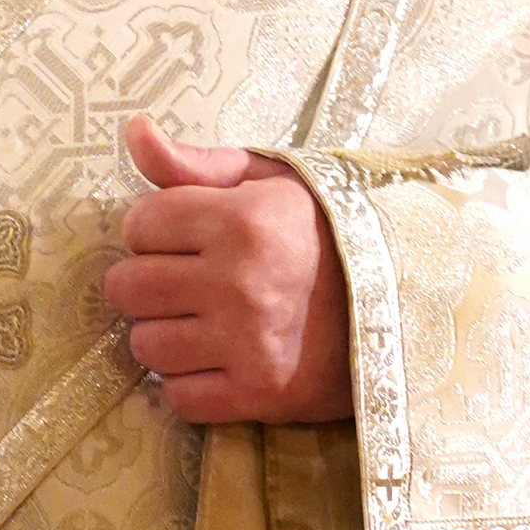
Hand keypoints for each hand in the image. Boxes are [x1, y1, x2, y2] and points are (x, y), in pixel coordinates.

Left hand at [104, 117, 354, 425]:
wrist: (401, 299)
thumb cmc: (321, 231)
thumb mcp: (265, 181)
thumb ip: (194, 162)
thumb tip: (134, 130)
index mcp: (241, 220)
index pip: (138, 225)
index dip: (152, 228)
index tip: (180, 236)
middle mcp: (240, 283)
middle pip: (128, 288)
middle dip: (145, 281)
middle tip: (182, 281)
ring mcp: (250, 344)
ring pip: (146, 347)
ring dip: (162, 335)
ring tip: (197, 322)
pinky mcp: (261, 395)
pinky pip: (179, 399)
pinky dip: (186, 384)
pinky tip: (213, 361)